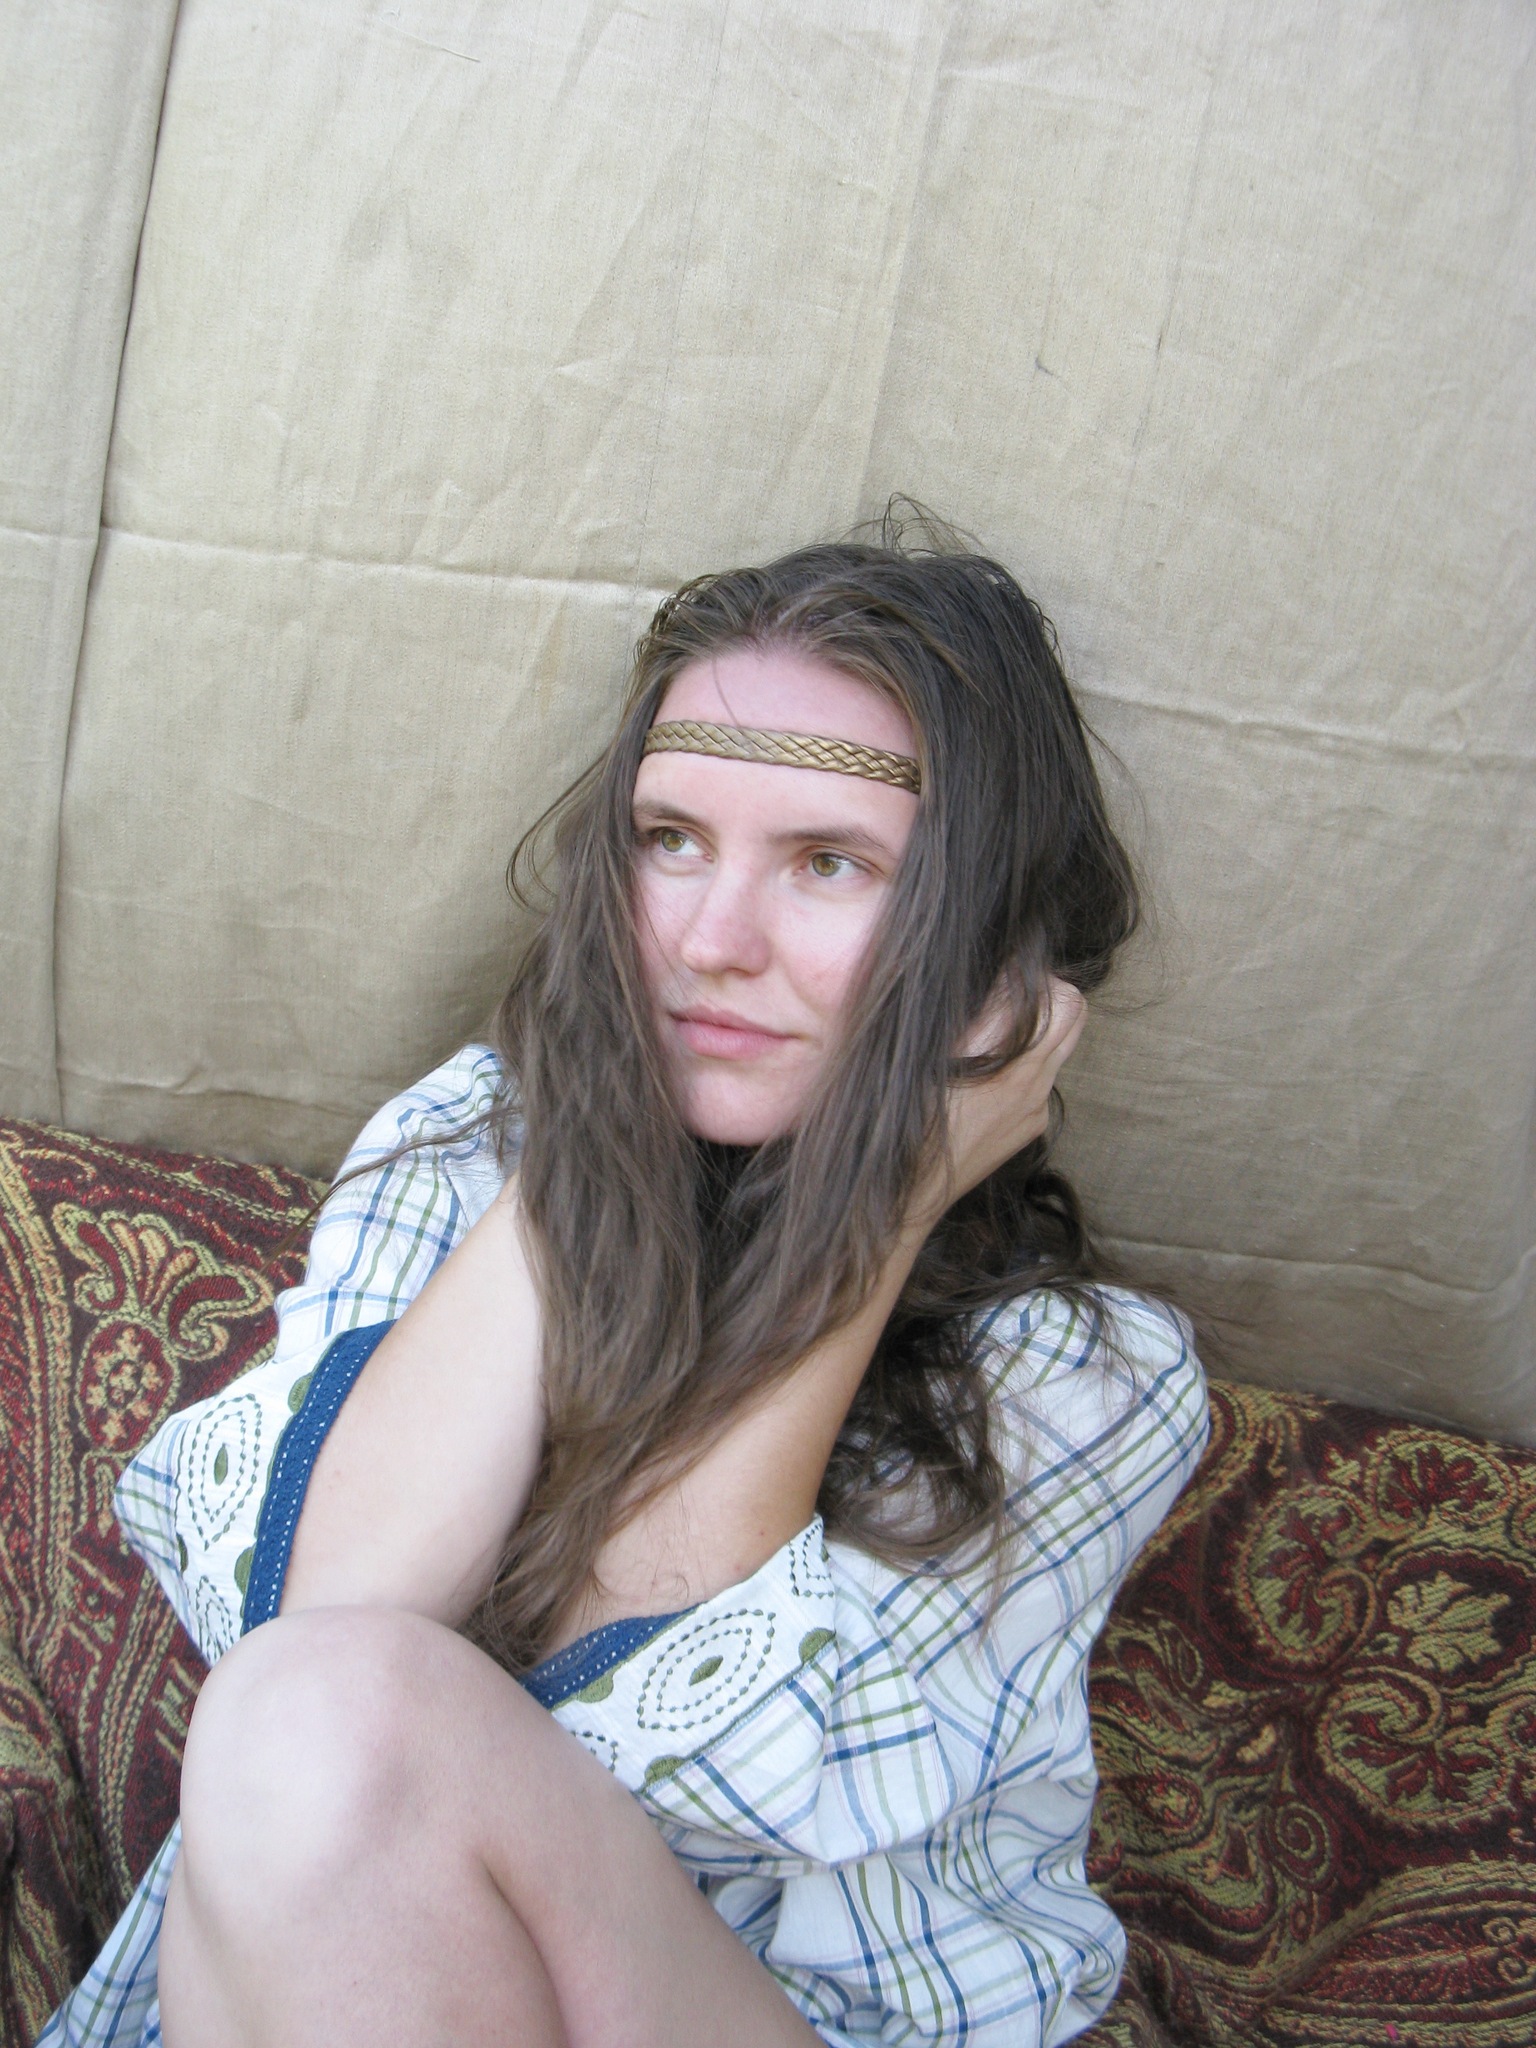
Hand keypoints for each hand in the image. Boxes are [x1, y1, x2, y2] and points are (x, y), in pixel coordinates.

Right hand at [912, 975, 1085, 1229]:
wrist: (905, 1194)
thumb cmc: (902, 1118)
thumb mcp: (926, 1053)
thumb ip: (971, 1012)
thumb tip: (994, 975)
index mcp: (1009, 1059)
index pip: (1062, 996)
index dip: (1033, 975)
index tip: (1001, 972)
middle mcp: (1033, 1083)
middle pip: (1075, 1015)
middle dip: (1048, 995)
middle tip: (1006, 992)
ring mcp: (1036, 1109)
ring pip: (1058, 1047)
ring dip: (1036, 1029)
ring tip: (989, 1033)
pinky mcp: (1031, 1128)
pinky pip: (1042, 1081)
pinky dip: (1025, 1065)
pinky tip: (984, 1076)